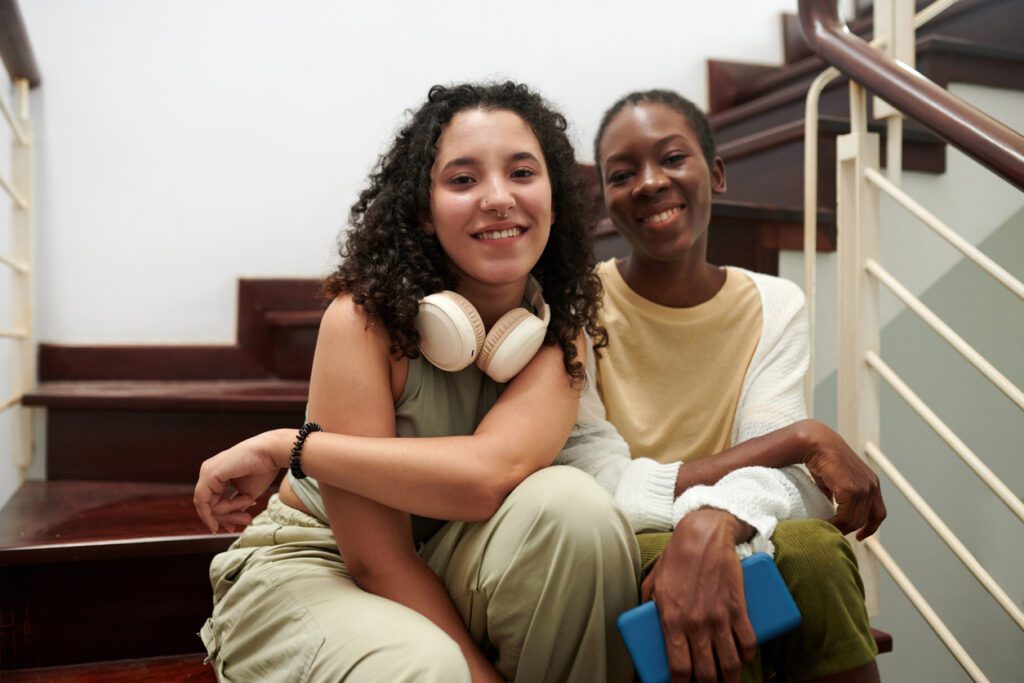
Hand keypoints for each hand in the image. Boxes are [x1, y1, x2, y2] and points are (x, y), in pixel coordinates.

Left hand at [194, 429, 290, 532]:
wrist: (271, 453)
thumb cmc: (263, 468)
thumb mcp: (247, 493)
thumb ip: (235, 506)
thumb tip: (231, 522)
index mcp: (217, 475)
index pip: (211, 501)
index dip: (222, 517)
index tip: (233, 528)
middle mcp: (209, 472)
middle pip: (207, 505)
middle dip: (226, 518)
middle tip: (246, 521)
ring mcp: (207, 472)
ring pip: (206, 505)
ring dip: (228, 512)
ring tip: (248, 507)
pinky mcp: (209, 474)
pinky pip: (204, 501)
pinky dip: (220, 509)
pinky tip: (239, 506)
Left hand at [642, 508, 755, 682]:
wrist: (704, 535)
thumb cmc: (676, 557)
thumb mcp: (654, 581)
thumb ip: (647, 603)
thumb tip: (643, 617)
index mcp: (671, 620)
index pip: (678, 668)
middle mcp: (696, 623)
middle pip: (705, 672)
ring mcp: (719, 618)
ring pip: (729, 663)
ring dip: (730, 679)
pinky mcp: (738, 608)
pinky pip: (747, 642)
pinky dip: (746, 656)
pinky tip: (742, 659)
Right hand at [798, 420, 885, 539]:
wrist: (816, 443)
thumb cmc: (822, 458)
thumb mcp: (836, 479)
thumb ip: (839, 495)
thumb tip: (832, 511)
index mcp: (871, 483)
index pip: (878, 513)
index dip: (870, 528)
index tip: (860, 536)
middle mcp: (872, 486)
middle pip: (863, 520)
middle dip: (848, 529)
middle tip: (832, 532)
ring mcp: (863, 488)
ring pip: (853, 520)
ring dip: (839, 527)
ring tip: (825, 528)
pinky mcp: (851, 489)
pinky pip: (844, 516)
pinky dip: (834, 523)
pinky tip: (824, 523)